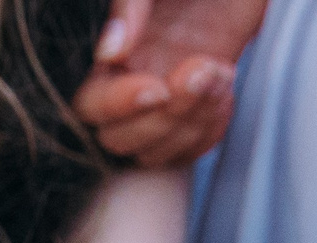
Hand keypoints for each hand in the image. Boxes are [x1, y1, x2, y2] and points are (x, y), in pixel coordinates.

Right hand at [73, 0, 265, 167]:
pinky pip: (190, 150)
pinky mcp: (196, 109)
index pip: (91, 107)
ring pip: (156, 153)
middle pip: (121, 140)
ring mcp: (164, 102)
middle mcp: (129, 84)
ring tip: (221, 73)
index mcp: (111, 54)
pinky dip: (210, 131)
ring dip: (192, 124)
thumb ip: (129, 6)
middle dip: (165, 117)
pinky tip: (225, 91)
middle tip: (200, 69)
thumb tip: (109, 53)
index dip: (119, 107)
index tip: (157, 87)